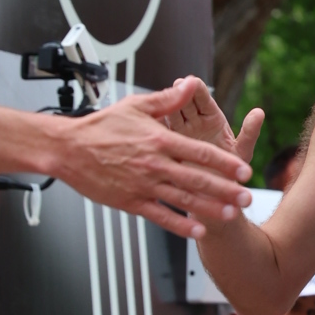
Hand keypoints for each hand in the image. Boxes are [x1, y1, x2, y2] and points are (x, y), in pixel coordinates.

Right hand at [49, 77, 254, 237]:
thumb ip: (167, 99)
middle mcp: (154, 164)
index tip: (243, 170)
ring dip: (210, 208)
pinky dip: (180, 224)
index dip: (225, 163)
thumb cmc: (100, 127)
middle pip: (198, 179)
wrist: (67, 149)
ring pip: (183, 200)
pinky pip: (160, 215)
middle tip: (247, 197)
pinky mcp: (130, 201)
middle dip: (226, 190)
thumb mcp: (136, 106)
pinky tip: (197, 229)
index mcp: (159, 140)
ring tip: (231, 214)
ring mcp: (143, 184)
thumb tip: (190, 85)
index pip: (200, 152)